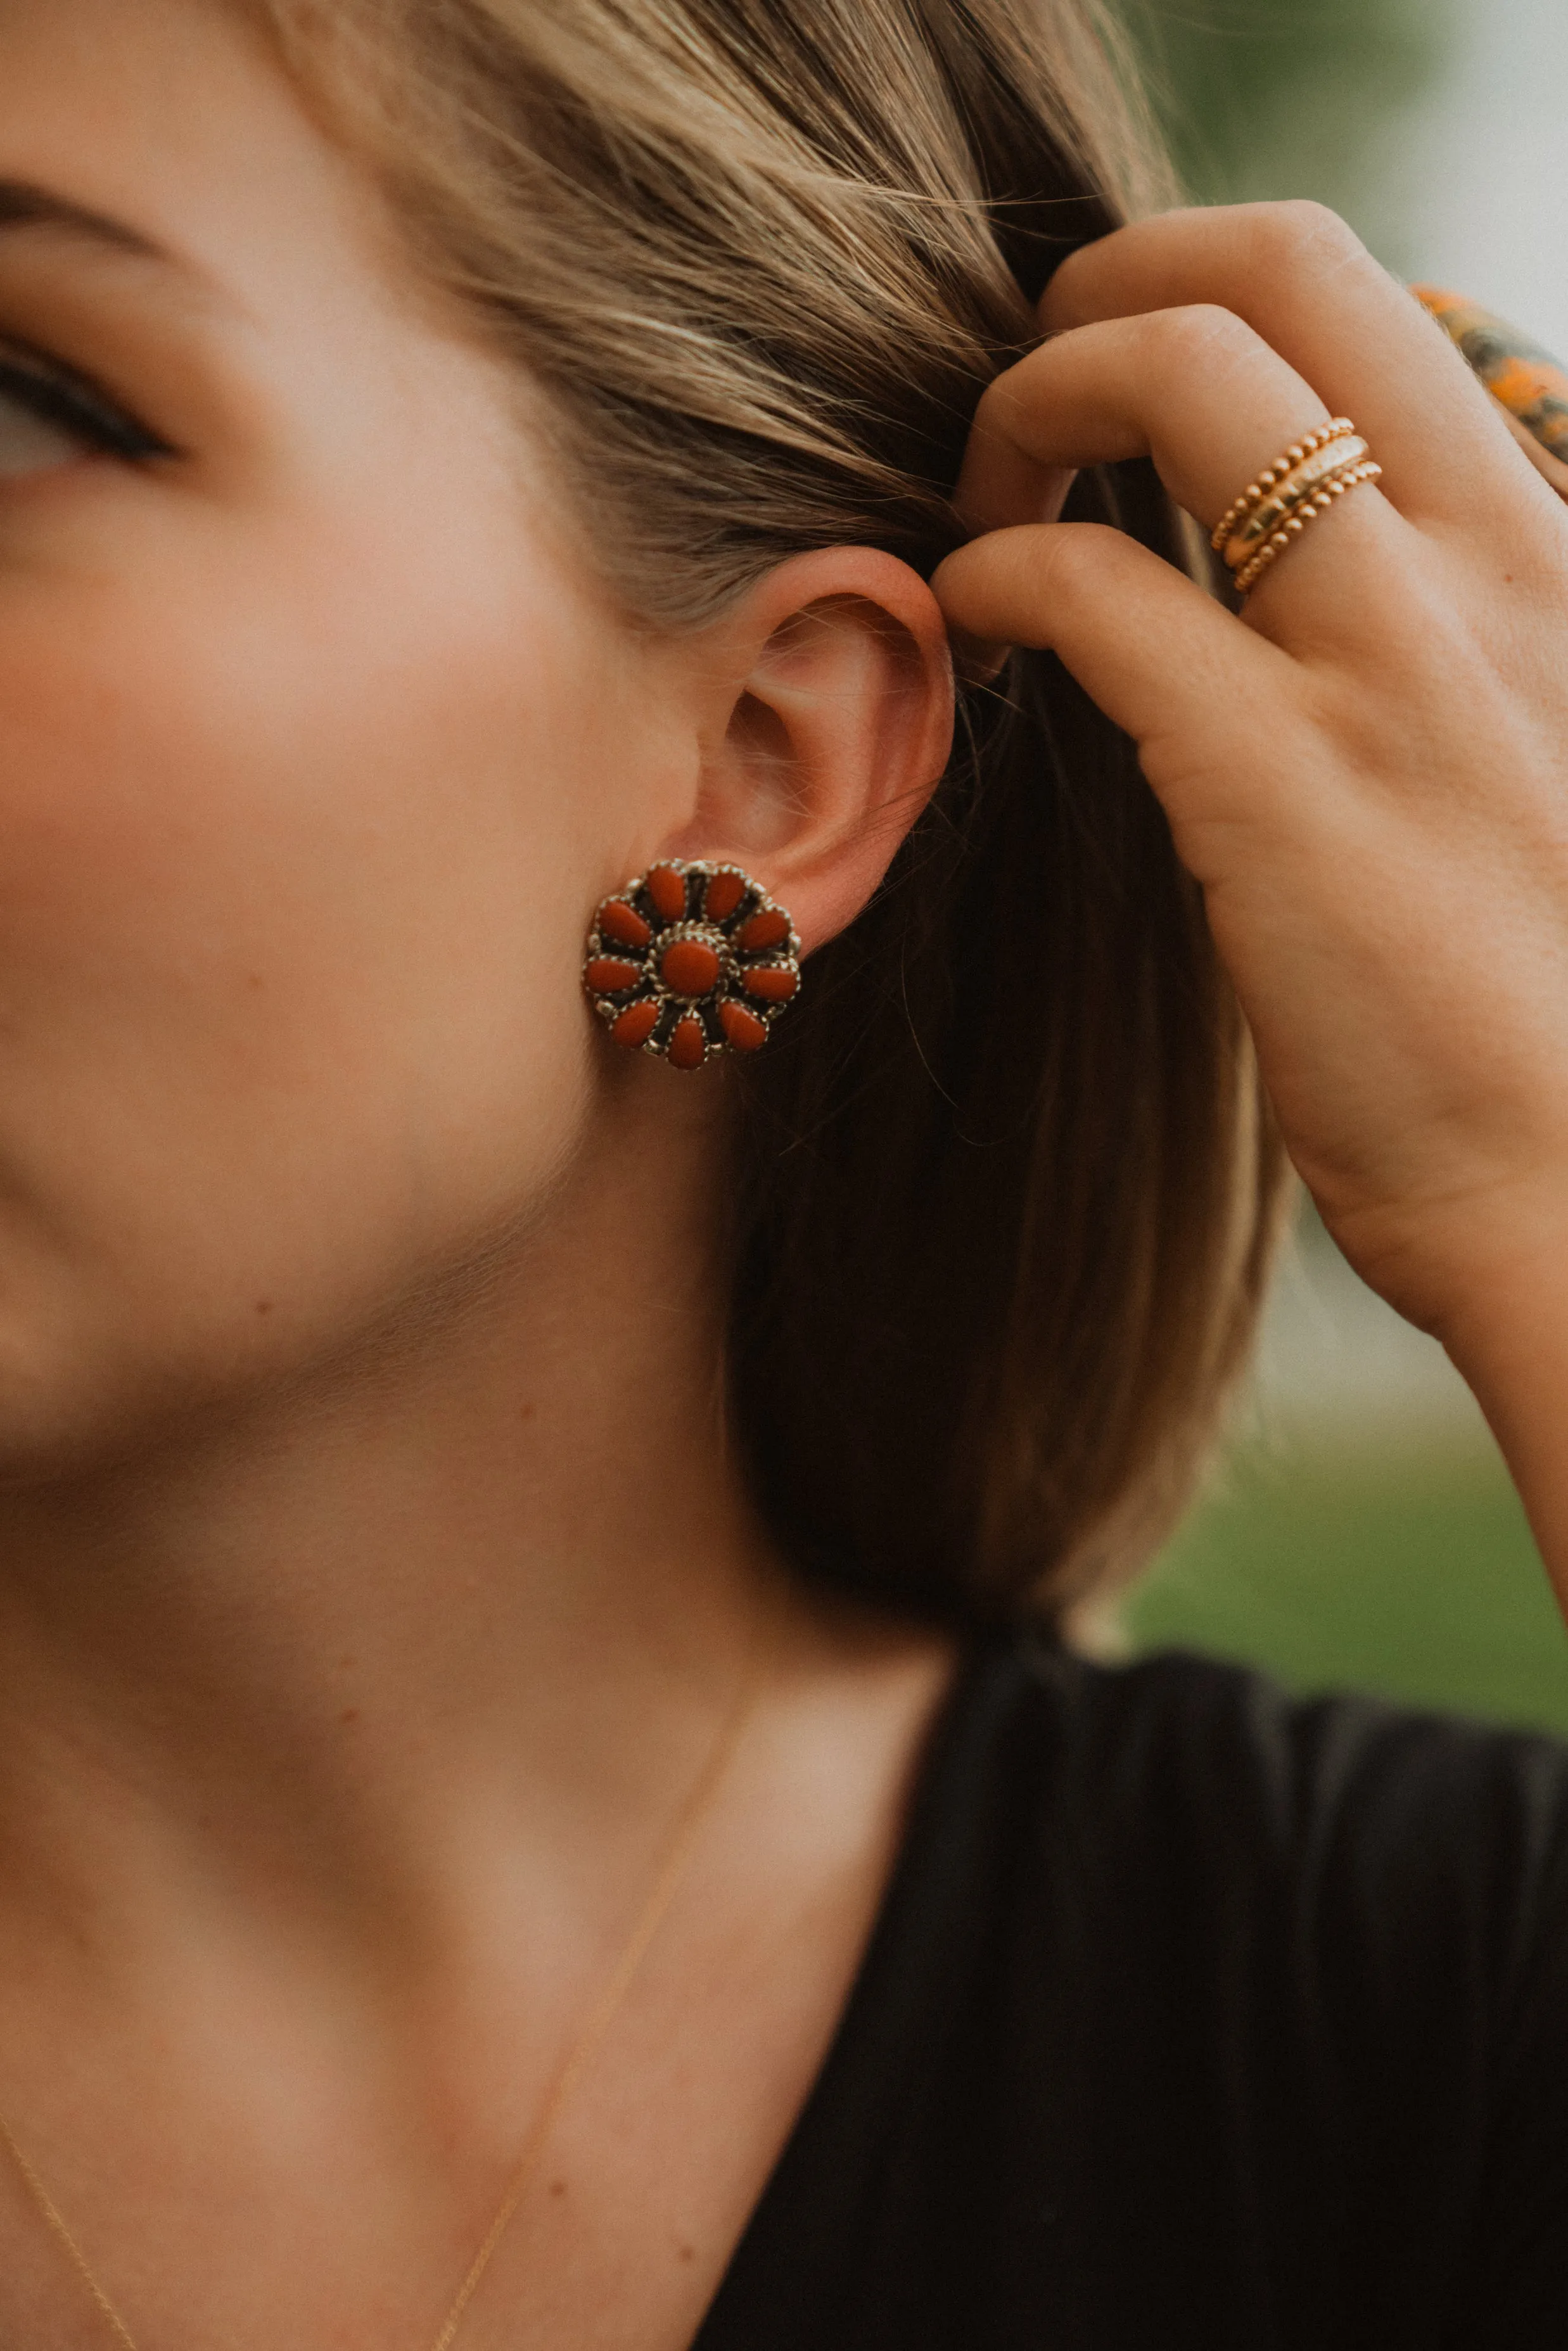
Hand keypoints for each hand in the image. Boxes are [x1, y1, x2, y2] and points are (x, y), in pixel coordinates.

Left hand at [934, 202, 1567, 1360]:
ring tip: (978, 508)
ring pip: (1177, 373)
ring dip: (1028, 404)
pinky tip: (971, 634)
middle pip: (1281, 263)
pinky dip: (991, 578)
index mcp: (1550, 548)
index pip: (1377, 300)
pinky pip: (1088, 589)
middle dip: (1105, 289)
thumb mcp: (1536, 764)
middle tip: (1023, 409)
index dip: (1214, 303)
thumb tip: (1295, 594)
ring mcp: (1390, 658)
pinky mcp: (1279, 777)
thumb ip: (1444, 648)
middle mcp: (1490, 559)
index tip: (1128, 408)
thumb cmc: (1544, 1012)